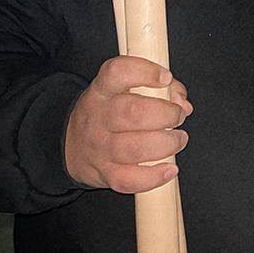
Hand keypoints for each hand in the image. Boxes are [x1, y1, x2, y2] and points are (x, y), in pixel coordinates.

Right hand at [64, 56, 192, 193]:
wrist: (71, 145)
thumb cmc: (110, 112)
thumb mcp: (125, 89)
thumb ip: (159, 88)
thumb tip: (182, 102)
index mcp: (102, 90)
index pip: (117, 73)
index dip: (145, 72)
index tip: (165, 78)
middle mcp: (98, 117)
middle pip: (133, 113)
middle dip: (166, 114)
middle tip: (178, 116)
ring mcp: (100, 148)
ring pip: (134, 148)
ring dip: (166, 144)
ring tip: (178, 139)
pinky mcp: (105, 174)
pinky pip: (129, 180)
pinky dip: (154, 177)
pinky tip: (169, 169)